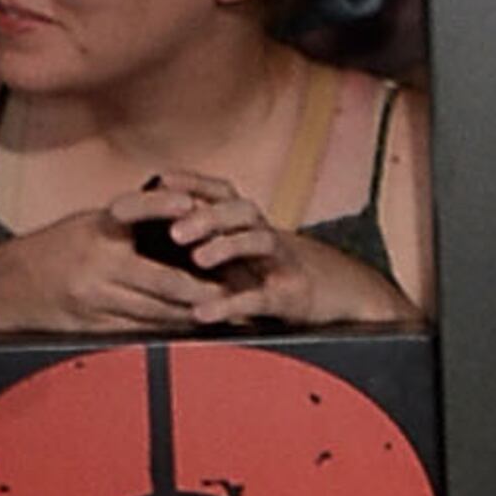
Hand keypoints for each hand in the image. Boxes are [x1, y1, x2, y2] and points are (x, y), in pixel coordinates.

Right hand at [0, 195, 255, 338]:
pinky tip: (193, 333)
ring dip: (194, 317)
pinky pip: (142, 333)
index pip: (144, 226)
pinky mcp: (95, 329)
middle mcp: (99, 270)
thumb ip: (132, 222)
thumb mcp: (89, 223)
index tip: (211, 236)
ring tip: (228, 316)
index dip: (178, 233)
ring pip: (159, 315)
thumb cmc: (56, 249)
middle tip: (239, 294)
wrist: (10, 287)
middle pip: (165, 287)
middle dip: (205, 293)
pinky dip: (170, 332)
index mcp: (99, 235)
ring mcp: (97, 303)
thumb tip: (183, 214)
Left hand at [110, 163, 406, 331]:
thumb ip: (206, 232)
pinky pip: (260, 298)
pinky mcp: (291, 297)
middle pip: (239, 210)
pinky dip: (230, 305)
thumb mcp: (241, 247)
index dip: (193, 182)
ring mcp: (281, 263)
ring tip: (197, 259)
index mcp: (248, 221)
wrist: (339, 298)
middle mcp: (265, 234)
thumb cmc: (274, 272)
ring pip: (257, 241)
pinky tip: (203, 313)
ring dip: (226, 246)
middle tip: (174, 230)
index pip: (221, 190)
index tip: (160, 181)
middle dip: (207, 216)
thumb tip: (156, 215)